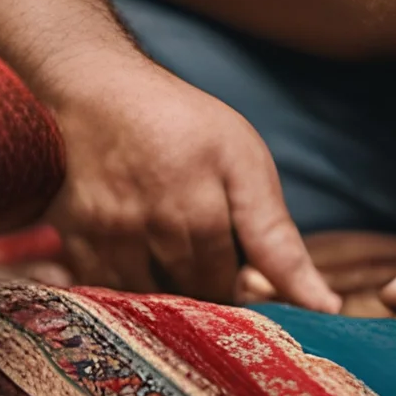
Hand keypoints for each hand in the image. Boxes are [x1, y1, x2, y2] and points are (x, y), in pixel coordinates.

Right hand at [49, 54, 337, 311]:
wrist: (101, 89)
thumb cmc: (184, 124)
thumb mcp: (244, 162)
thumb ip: (278, 239)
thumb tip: (324, 306)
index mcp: (200, 209)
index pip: (228, 290)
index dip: (239, 294)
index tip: (244, 290)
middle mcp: (150, 226)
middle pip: (188, 297)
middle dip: (206, 289)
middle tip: (210, 260)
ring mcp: (106, 236)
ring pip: (147, 302)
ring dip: (164, 291)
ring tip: (172, 253)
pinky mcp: (71, 239)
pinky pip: (103, 292)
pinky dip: (124, 286)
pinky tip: (135, 257)